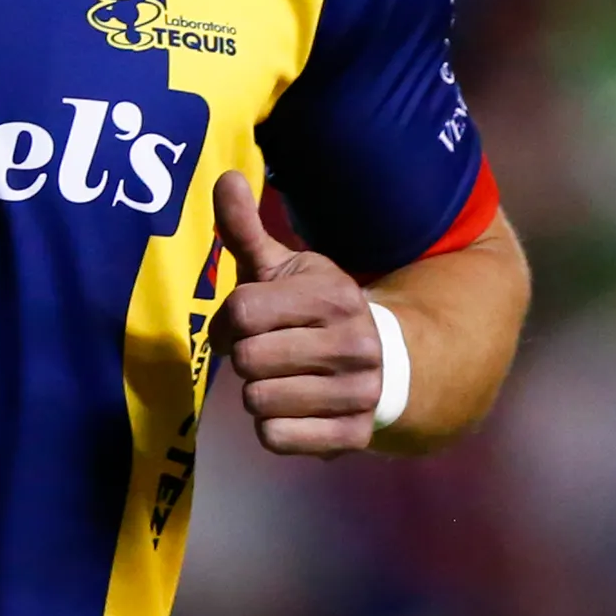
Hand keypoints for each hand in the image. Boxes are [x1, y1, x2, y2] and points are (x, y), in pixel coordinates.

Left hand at [210, 170, 379, 457]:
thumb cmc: (317, 314)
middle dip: (243, 359)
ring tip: (283, 381)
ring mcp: (356, 393)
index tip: (240, 326)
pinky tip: (293, 410)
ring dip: (257, 395)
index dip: (225, 322)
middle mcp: (351, 344)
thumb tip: (225, 177)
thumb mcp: (286, 268)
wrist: (390, 366)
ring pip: (257, 401)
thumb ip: (247, 229)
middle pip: (245, 359)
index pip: (240, 311)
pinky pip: (275, 438)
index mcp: (331, 296)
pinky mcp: (353, 435)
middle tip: (264, 355)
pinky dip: (273, 428)